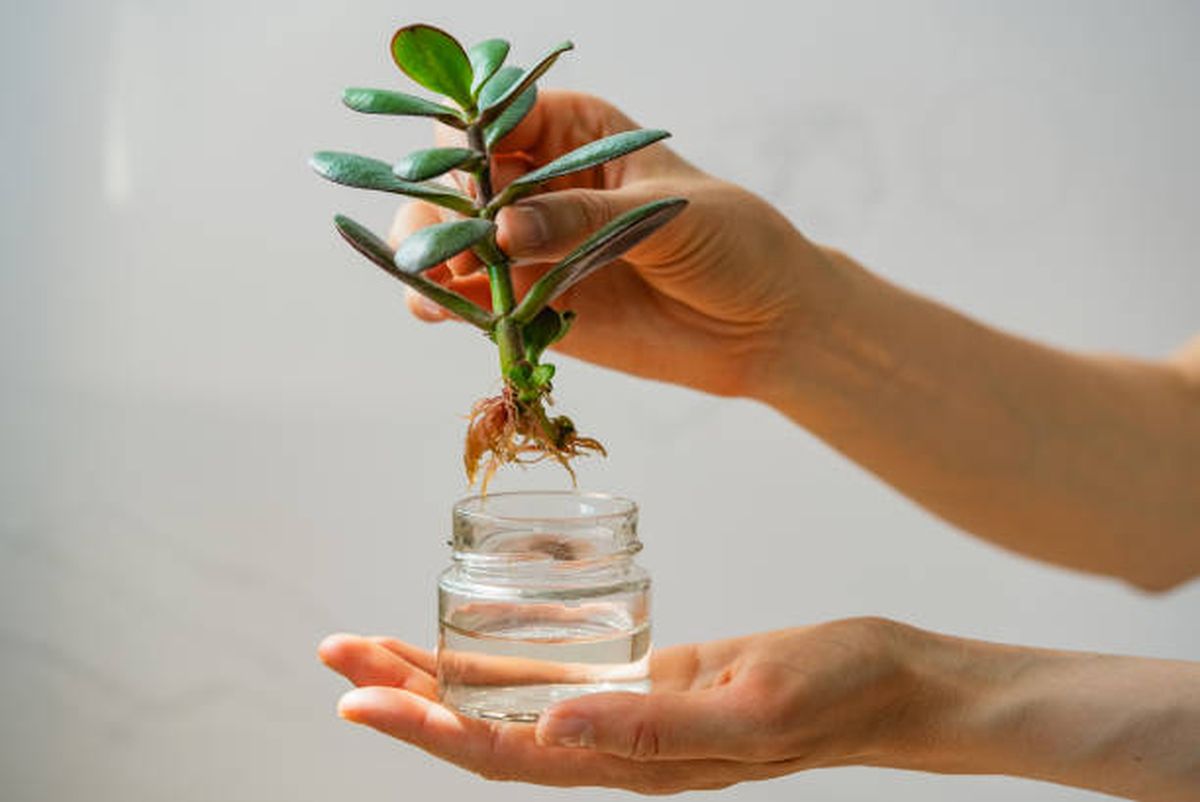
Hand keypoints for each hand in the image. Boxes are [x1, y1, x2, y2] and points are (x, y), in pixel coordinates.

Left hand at [317, 617, 922, 792]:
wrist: (881, 680)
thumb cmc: (832, 691)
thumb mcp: (752, 706)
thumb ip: (656, 726)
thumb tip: (553, 729)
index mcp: (634, 766)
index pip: (506, 754)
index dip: (426, 729)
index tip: (357, 700)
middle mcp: (615, 751)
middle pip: (487, 732)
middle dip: (404, 698)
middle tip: (334, 656)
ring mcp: (625, 720)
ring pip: (510, 706)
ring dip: (437, 680)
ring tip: (370, 650)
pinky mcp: (642, 685)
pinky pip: (553, 680)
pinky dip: (498, 665)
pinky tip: (459, 649)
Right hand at [392, 90, 852, 398]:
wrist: (765, 326)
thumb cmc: (733, 243)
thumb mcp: (664, 214)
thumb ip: (582, 219)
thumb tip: (506, 229)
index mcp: (573, 133)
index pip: (493, 119)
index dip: (467, 140)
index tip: (469, 174)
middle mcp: (540, 185)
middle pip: (458, 181)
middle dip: (444, 206)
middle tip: (455, 242)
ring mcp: (530, 247)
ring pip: (452, 242)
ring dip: (432, 256)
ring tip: (437, 279)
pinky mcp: (531, 304)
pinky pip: (472, 300)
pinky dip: (445, 304)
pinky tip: (434, 310)